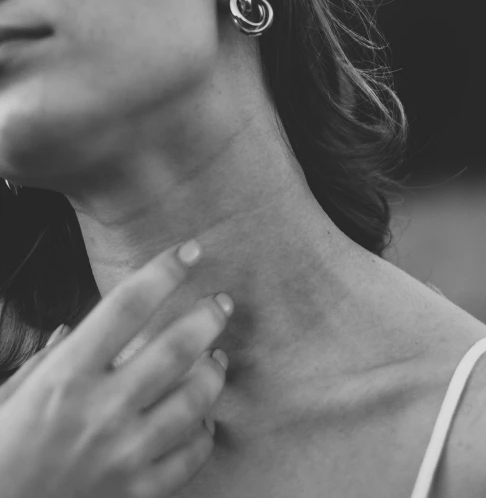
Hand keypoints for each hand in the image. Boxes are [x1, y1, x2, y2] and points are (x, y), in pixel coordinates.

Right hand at [0, 240, 231, 497]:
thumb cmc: (1, 451)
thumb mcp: (11, 393)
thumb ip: (48, 358)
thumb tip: (73, 330)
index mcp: (67, 374)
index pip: (127, 306)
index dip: (164, 271)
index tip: (189, 252)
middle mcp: (101, 409)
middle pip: (175, 349)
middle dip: (208, 317)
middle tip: (223, 302)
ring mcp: (123, 453)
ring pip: (194, 402)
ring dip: (215, 373)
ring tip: (219, 358)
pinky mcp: (136, 492)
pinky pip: (189, 458)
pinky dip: (206, 434)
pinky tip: (206, 418)